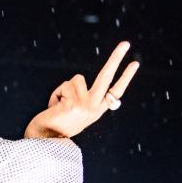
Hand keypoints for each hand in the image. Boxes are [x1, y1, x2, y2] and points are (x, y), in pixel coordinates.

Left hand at [24, 41, 139, 138]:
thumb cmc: (59, 124)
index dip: (126, 77)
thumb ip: (86, 100)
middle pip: (107, 77)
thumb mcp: (78, 113)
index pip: (115, 91)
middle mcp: (94, 108)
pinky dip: (55, 94)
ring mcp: (84, 106)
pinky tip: (54, 107)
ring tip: (59, 104)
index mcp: (97, 110)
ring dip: (64, 89)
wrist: (45, 140)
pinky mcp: (72, 105)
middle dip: (116, 58)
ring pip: (76, 79)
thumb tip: (83, 81)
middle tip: (126, 43)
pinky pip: (63, 86)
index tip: (135, 64)